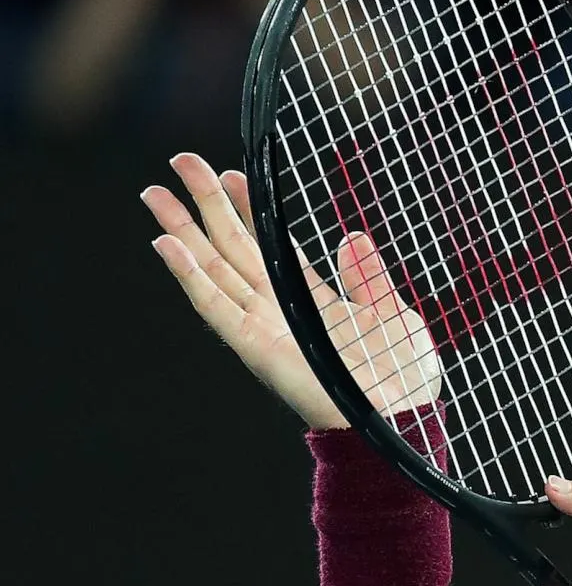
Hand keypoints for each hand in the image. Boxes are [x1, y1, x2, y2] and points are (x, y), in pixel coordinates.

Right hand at [142, 152, 441, 428]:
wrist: (401, 422)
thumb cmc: (402, 380)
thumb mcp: (392, 314)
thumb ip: (368, 277)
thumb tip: (351, 237)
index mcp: (312, 301)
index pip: (271, 247)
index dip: (249, 210)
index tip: (232, 174)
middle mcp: (280, 311)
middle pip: (234, 249)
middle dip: (206, 205)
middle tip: (181, 162)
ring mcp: (265, 328)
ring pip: (214, 270)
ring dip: (183, 231)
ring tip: (155, 193)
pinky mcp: (256, 348)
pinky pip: (216, 308)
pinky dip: (190, 277)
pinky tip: (167, 246)